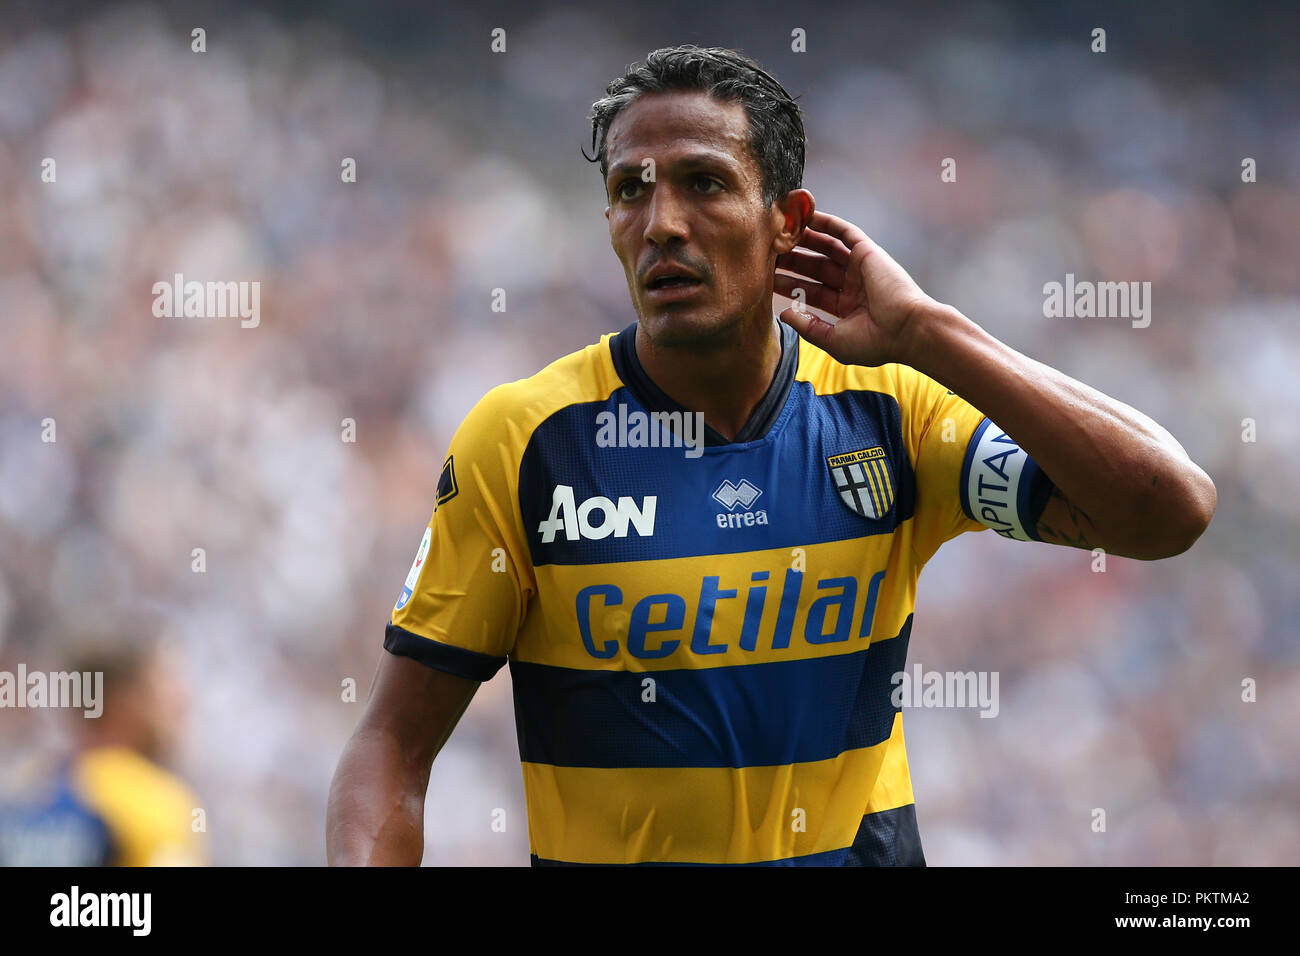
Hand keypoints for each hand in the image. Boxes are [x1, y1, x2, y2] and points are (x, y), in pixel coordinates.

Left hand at [774, 210, 937, 366]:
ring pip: (826, 247)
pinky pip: (843, 232)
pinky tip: (805, 217)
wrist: (908, 330)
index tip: (765, 276)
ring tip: (780, 232)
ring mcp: (860, 267)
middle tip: (766, 251)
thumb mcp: (834, 340)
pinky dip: (825, 223)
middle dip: (792, 259)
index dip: (789, 283)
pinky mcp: (868, 252)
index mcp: (847, 307)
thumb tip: (783, 313)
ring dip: (804, 239)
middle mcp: (853, 284)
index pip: (811, 291)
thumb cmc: (876, 343)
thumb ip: (808, 326)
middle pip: (815, 267)